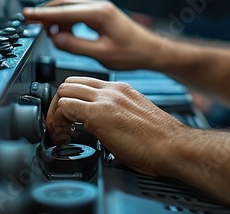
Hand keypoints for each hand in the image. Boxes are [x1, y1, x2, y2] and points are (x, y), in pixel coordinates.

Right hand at [23, 0, 164, 70]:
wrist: (152, 50)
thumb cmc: (132, 53)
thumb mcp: (102, 53)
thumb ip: (76, 45)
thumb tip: (55, 38)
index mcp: (99, 13)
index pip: (64, 11)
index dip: (42, 14)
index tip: (26, 15)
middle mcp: (99, 6)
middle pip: (64, 3)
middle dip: (46, 13)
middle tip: (31, 23)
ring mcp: (101, 8)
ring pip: (70, 7)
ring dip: (56, 18)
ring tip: (48, 34)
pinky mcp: (102, 14)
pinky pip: (78, 13)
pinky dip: (67, 21)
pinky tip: (64, 33)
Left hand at [46, 76, 187, 176]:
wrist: (173, 147)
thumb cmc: (159, 142)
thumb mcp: (134, 120)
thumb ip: (115, 116)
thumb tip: (97, 127)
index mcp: (122, 91)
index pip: (84, 84)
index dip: (69, 101)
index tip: (67, 121)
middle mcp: (114, 90)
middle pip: (70, 83)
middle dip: (57, 105)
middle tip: (60, 127)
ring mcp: (107, 99)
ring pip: (64, 90)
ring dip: (56, 112)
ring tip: (61, 133)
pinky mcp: (100, 113)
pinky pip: (66, 106)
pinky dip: (58, 120)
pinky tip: (65, 136)